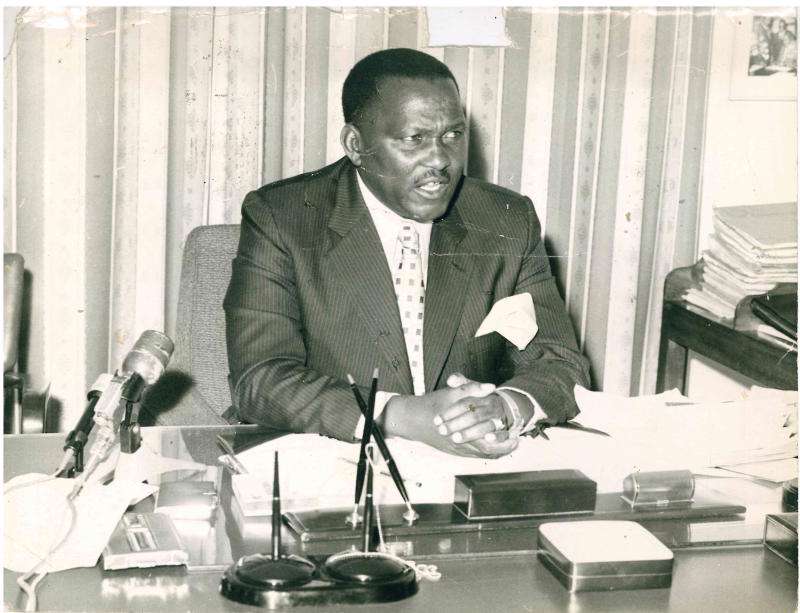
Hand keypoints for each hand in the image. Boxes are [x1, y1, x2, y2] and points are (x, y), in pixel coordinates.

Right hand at [381, 380, 509, 457]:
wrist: (411, 419)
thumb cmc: (432, 404)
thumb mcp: (451, 392)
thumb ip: (471, 387)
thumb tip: (491, 386)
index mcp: (462, 431)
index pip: (489, 443)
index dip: (504, 441)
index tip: (516, 436)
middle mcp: (460, 444)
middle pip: (488, 452)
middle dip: (504, 448)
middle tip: (516, 440)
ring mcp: (457, 449)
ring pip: (481, 455)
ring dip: (496, 449)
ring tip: (509, 442)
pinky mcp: (454, 451)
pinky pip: (474, 454)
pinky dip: (485, 449)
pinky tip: (492, 441)